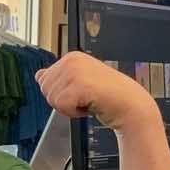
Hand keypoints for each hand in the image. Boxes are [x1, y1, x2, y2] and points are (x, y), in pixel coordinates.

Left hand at [35, 52, 159, 132]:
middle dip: (62, 101)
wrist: (131, 106)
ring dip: (69, 107)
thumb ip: (59, 78)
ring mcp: (75, 71)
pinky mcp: (80, 85)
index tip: (80, 92)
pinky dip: (74, 112)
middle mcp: (72, 60)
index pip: (43, 80)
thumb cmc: (108, 96)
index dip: (60, 93)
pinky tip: (90, 105)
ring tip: (89, 101)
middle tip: (84, 98)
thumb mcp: (79, 82)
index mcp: (71, 57)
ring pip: (51, 99)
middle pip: (45, 90)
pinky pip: (61, 106)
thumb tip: (39, 75)